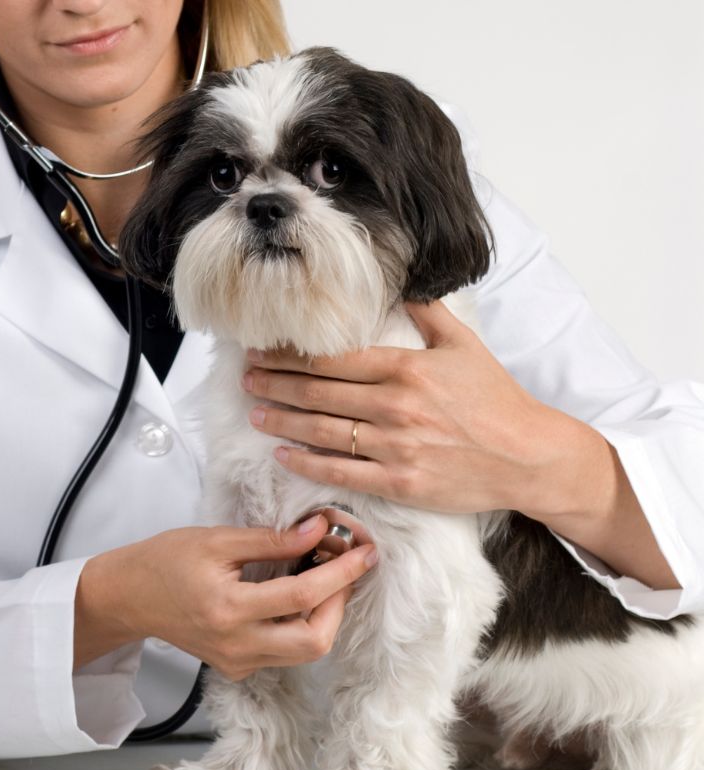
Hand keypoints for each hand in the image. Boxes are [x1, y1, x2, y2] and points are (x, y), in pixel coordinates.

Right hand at [83, 515, 376, 680]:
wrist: (130, 597)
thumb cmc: (166, 561)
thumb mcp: (217, 539)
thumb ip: (272, 539)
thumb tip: (319, 530)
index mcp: (229, 609)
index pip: (302, 597)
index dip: (340, 573)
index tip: (363, 550)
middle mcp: (236, 645)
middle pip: (315, 641)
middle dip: (341, 603)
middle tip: (347, 568)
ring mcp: (238, 662)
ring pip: (305, 652)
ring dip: (326, 615)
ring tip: (327, 577)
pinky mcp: (238, 667)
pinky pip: (285, 653)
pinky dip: (303, 625)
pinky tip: (301, 595)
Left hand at [241, 300, 558, 514]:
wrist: (528, 456)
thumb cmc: (497, 400)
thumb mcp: (465, 345)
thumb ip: (428, 313)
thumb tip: (403, 283)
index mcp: (406, 368)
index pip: (332, 359)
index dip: (290, 356)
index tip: (263, 352)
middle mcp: (395, 405)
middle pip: (317, 393)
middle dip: (274, 384)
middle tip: (246, 379)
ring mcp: (395, 446)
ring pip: (322, 432)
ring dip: (281, 421)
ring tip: (254, 413)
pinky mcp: (399, 482)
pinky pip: (341, 472)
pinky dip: (307, 463)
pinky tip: (283, 454)